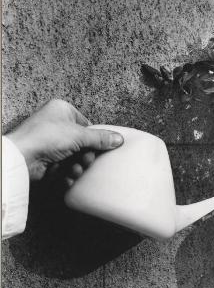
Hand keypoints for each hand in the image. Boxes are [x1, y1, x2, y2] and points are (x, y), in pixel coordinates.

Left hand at [6, 99, 123, 183]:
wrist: (22, 157)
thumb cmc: (46, 137)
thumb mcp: (80, 135)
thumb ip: (101, 138)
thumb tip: (119, 139)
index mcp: (62, 110)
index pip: (87, 125)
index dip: (94, 139)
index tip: (100, 149)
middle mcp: (55, 124)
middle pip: (82, 144)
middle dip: (85, 156)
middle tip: (85, 160)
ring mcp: (49, 142)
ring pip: (73, 157)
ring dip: (76, 167)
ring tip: (73, 170)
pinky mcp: (45, 159)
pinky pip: (63, 167)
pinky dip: (66, 174)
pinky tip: (65, 177)